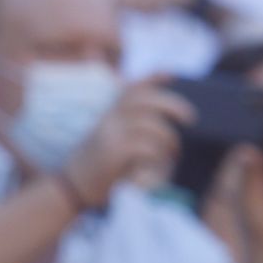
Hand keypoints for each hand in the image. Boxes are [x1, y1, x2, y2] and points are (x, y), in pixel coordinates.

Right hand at [64, 80, 192, 205]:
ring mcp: (110, 134)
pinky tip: (160, 165)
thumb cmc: (97, 169)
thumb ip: (130, 133)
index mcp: (109, 115)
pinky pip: (146, 147)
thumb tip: (164, 129)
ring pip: (151, 125)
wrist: (71, 188)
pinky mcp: (113, 152)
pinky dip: (159, 155)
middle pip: (145, 100)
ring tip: (174, 153)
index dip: (153, 78)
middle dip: (172, 104)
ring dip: (169, 138)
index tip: (173, 73)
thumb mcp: (108, 143)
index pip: (132, 89)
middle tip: (190, 118)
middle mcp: (109, 120)